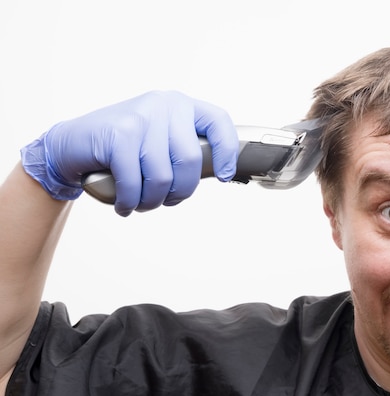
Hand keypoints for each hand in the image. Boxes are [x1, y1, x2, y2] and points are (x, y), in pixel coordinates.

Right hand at [21, 91, 238, 215]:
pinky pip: (135, 182)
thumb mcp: (161, 142)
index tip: (224, 176)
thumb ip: (187, 151)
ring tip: (140, 204)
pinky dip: (130, 201)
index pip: (218, 122)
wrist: (71, 145)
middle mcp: (164, 105)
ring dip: (152, 201)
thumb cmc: (122, 149)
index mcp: (181, 105)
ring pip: (163, 176)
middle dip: (180, 192)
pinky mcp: (118, 133)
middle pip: (191, 160)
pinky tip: (124, 205)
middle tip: (164, 200)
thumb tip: (222, 173)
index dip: (227, 152)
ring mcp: (141, 116)